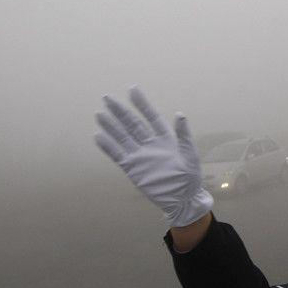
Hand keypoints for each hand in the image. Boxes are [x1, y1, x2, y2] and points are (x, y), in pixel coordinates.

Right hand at [93, 87, 212, 226]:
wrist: (182, 199)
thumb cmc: (190, 177)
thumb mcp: (190, 154)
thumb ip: (183, 135)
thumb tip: (180, 114)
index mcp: (165, 138)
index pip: (151, 117)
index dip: (142, 104)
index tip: (132, 89)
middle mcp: (150, 144)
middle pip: (133, 124)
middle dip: (121, 111)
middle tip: (108, 97)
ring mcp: (140, 156)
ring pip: (123, 137)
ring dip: (111, 126)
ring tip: (99, 114)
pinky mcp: (133, 168)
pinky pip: (118, 155)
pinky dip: (108, 147)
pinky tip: (98, 136)